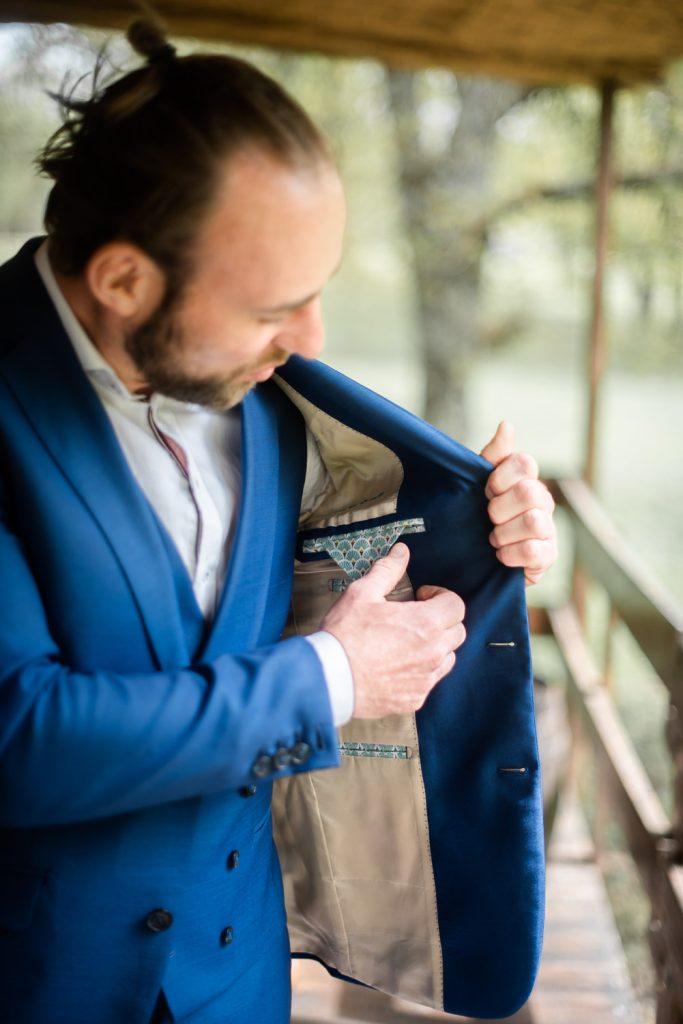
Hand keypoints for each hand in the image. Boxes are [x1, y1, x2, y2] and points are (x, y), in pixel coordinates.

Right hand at [321, 543, 465, 718]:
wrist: (329, 679)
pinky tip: (398, 664)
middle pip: (457, 632)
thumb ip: (388, 570)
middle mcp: (433, 653)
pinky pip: (429, 680)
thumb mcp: (363, 593)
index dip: (441, 596)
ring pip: (447, 658)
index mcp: (425, 623)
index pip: (457, 606)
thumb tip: (402, 552)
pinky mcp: (415, 697)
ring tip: (408, 641)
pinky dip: (421, 671)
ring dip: (436, 646)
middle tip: (416, 616)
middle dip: (442, 620)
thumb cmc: (345, 635)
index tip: (422, 597)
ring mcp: (425, 678)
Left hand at [480, 421, 556, 585]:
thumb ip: (493, 456)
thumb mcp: (478, 482)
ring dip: (504, 533)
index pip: (524, 463)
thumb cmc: (479, 513)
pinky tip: (501, 555)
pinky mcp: (547, 556)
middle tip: (488, 518)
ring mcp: (548, 528)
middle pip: (530, 493)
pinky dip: (511, 554)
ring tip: (493, 539)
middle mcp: (543, 500)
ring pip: (534, 522)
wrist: (476, 556)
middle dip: (500, 508)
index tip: (486, 491)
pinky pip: (534, 551)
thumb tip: (506, 425)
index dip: (500, 478)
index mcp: (526, 479)